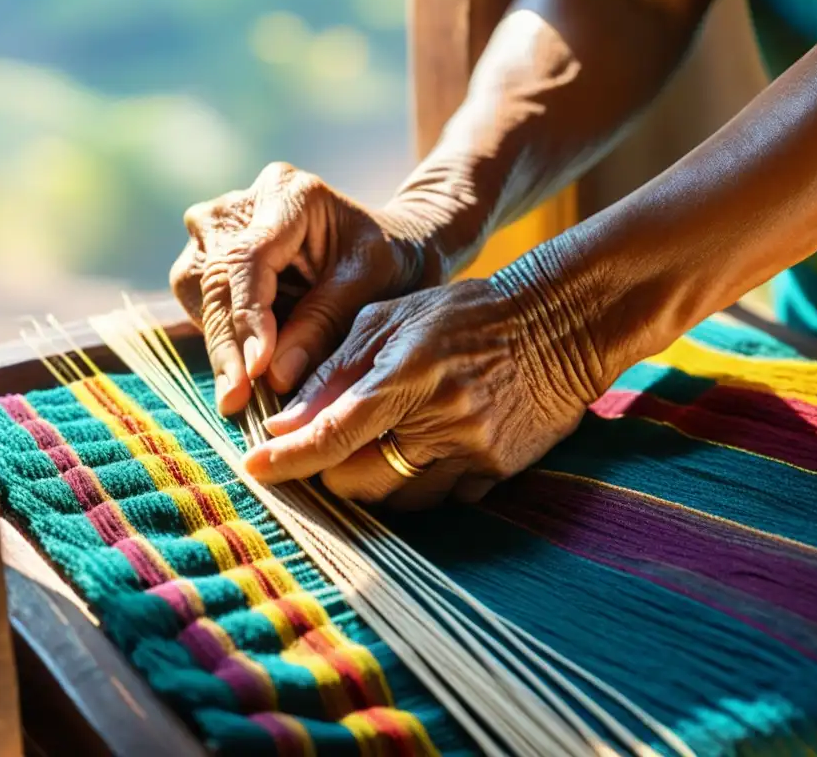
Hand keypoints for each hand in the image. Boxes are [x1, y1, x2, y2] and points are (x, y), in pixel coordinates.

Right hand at [171, 162, 435, 414]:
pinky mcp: (209, 253)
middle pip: (214, 278)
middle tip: (237, 402)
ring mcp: (219, 226)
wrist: (388, 246)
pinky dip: (221, 337)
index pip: (248, 259)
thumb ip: (324, 324)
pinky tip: (247, 368)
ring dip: (219, 344)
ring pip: (197, 292)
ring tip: (247, 390)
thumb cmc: (388, 263)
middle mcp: (242, 204)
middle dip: (226, 345)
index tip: (255, 372)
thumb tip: (273, 376)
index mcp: (288, 194)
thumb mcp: (371, 290)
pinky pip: (199, 300)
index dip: (247, 318)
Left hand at [242, 278, 596, 507]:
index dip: (289, 458)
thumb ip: (335, 371)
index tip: (255, 468)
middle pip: (358, 483)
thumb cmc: (466, 314)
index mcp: (410, 375)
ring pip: (395, 501)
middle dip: (331, 469)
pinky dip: (416, 482)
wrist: (561, 325)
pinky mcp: (497, 474)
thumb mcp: (392, 320)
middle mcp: (443, 422)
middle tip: (332, 442)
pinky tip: (425, 448)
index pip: (335, 433)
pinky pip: (438, 501)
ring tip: (382, 441)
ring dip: (372, 480)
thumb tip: (284, 422)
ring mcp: (474, 454)